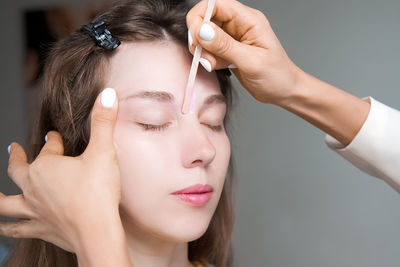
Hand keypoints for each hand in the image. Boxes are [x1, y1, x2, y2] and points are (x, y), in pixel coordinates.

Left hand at [0, 88, 122, 255]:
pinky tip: (3, 228)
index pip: (49, 147)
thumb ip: (103, 122)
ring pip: (6, 202)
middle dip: (17, 158)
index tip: (56, 136)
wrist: (97, 232)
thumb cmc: (99, 192)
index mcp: (47, 166)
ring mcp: (34, 210)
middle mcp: (34, 187)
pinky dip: (7, 228)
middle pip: (20, 169)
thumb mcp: (104, 151)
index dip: (54, 140)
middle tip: (13, 148)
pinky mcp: (40, 229)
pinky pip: (16, 229)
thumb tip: (107, 94)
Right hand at [186, 0, 301, 104]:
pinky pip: (209, 49)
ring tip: (212, 65)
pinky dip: (207, 59)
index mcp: (248, 19)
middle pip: (206, 19)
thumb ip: (225, 46)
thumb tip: (202, 30)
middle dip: (200, 37)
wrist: (284, 92)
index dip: (201, 16)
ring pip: (205, 35)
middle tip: (205, 56)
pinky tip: (216, 67)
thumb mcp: (251, 61)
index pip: (215, 4)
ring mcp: (232, 38)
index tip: (196, 36)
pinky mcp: (227, 51)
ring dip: (203, 51)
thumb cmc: (277, 76)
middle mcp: (239, 25)